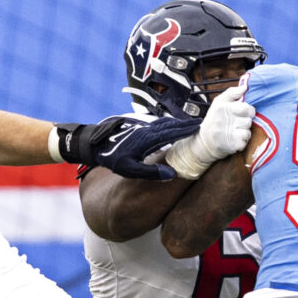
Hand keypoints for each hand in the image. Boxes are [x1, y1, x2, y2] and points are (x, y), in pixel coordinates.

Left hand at [60, 115, 201, 179]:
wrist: (94, 142)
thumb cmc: (112, 157)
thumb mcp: (130, 169)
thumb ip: (151, 172)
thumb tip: (172, 175)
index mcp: (149, 139)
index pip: (173, 132)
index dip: (188, 130)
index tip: (201, 128)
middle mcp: (148, 130)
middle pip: (172, 125)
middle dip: (187, 125)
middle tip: (203, 125)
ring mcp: (144, 127)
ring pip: (166, 123)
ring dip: (179, 123)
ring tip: (191, 125)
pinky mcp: (139, 127)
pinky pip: (159, 124)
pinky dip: (170, 124)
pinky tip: (172, 127)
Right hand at [197, 86, 255, 158]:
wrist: (205, 142)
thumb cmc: (215, 119)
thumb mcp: (219, 102)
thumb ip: (232, 93)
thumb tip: (245, 86)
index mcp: (223, 108)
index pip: (246, 108)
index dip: (247, 111)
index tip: (241, 113)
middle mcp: (225, 120)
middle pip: (249, 120)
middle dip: (245, 122)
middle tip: (236, 123)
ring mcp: (228, 134)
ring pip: (248, 131)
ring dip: (244, 132)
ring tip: (234, 131)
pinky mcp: (232, 145)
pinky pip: (245, 141)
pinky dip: (242, 141)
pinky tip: (234, 139)